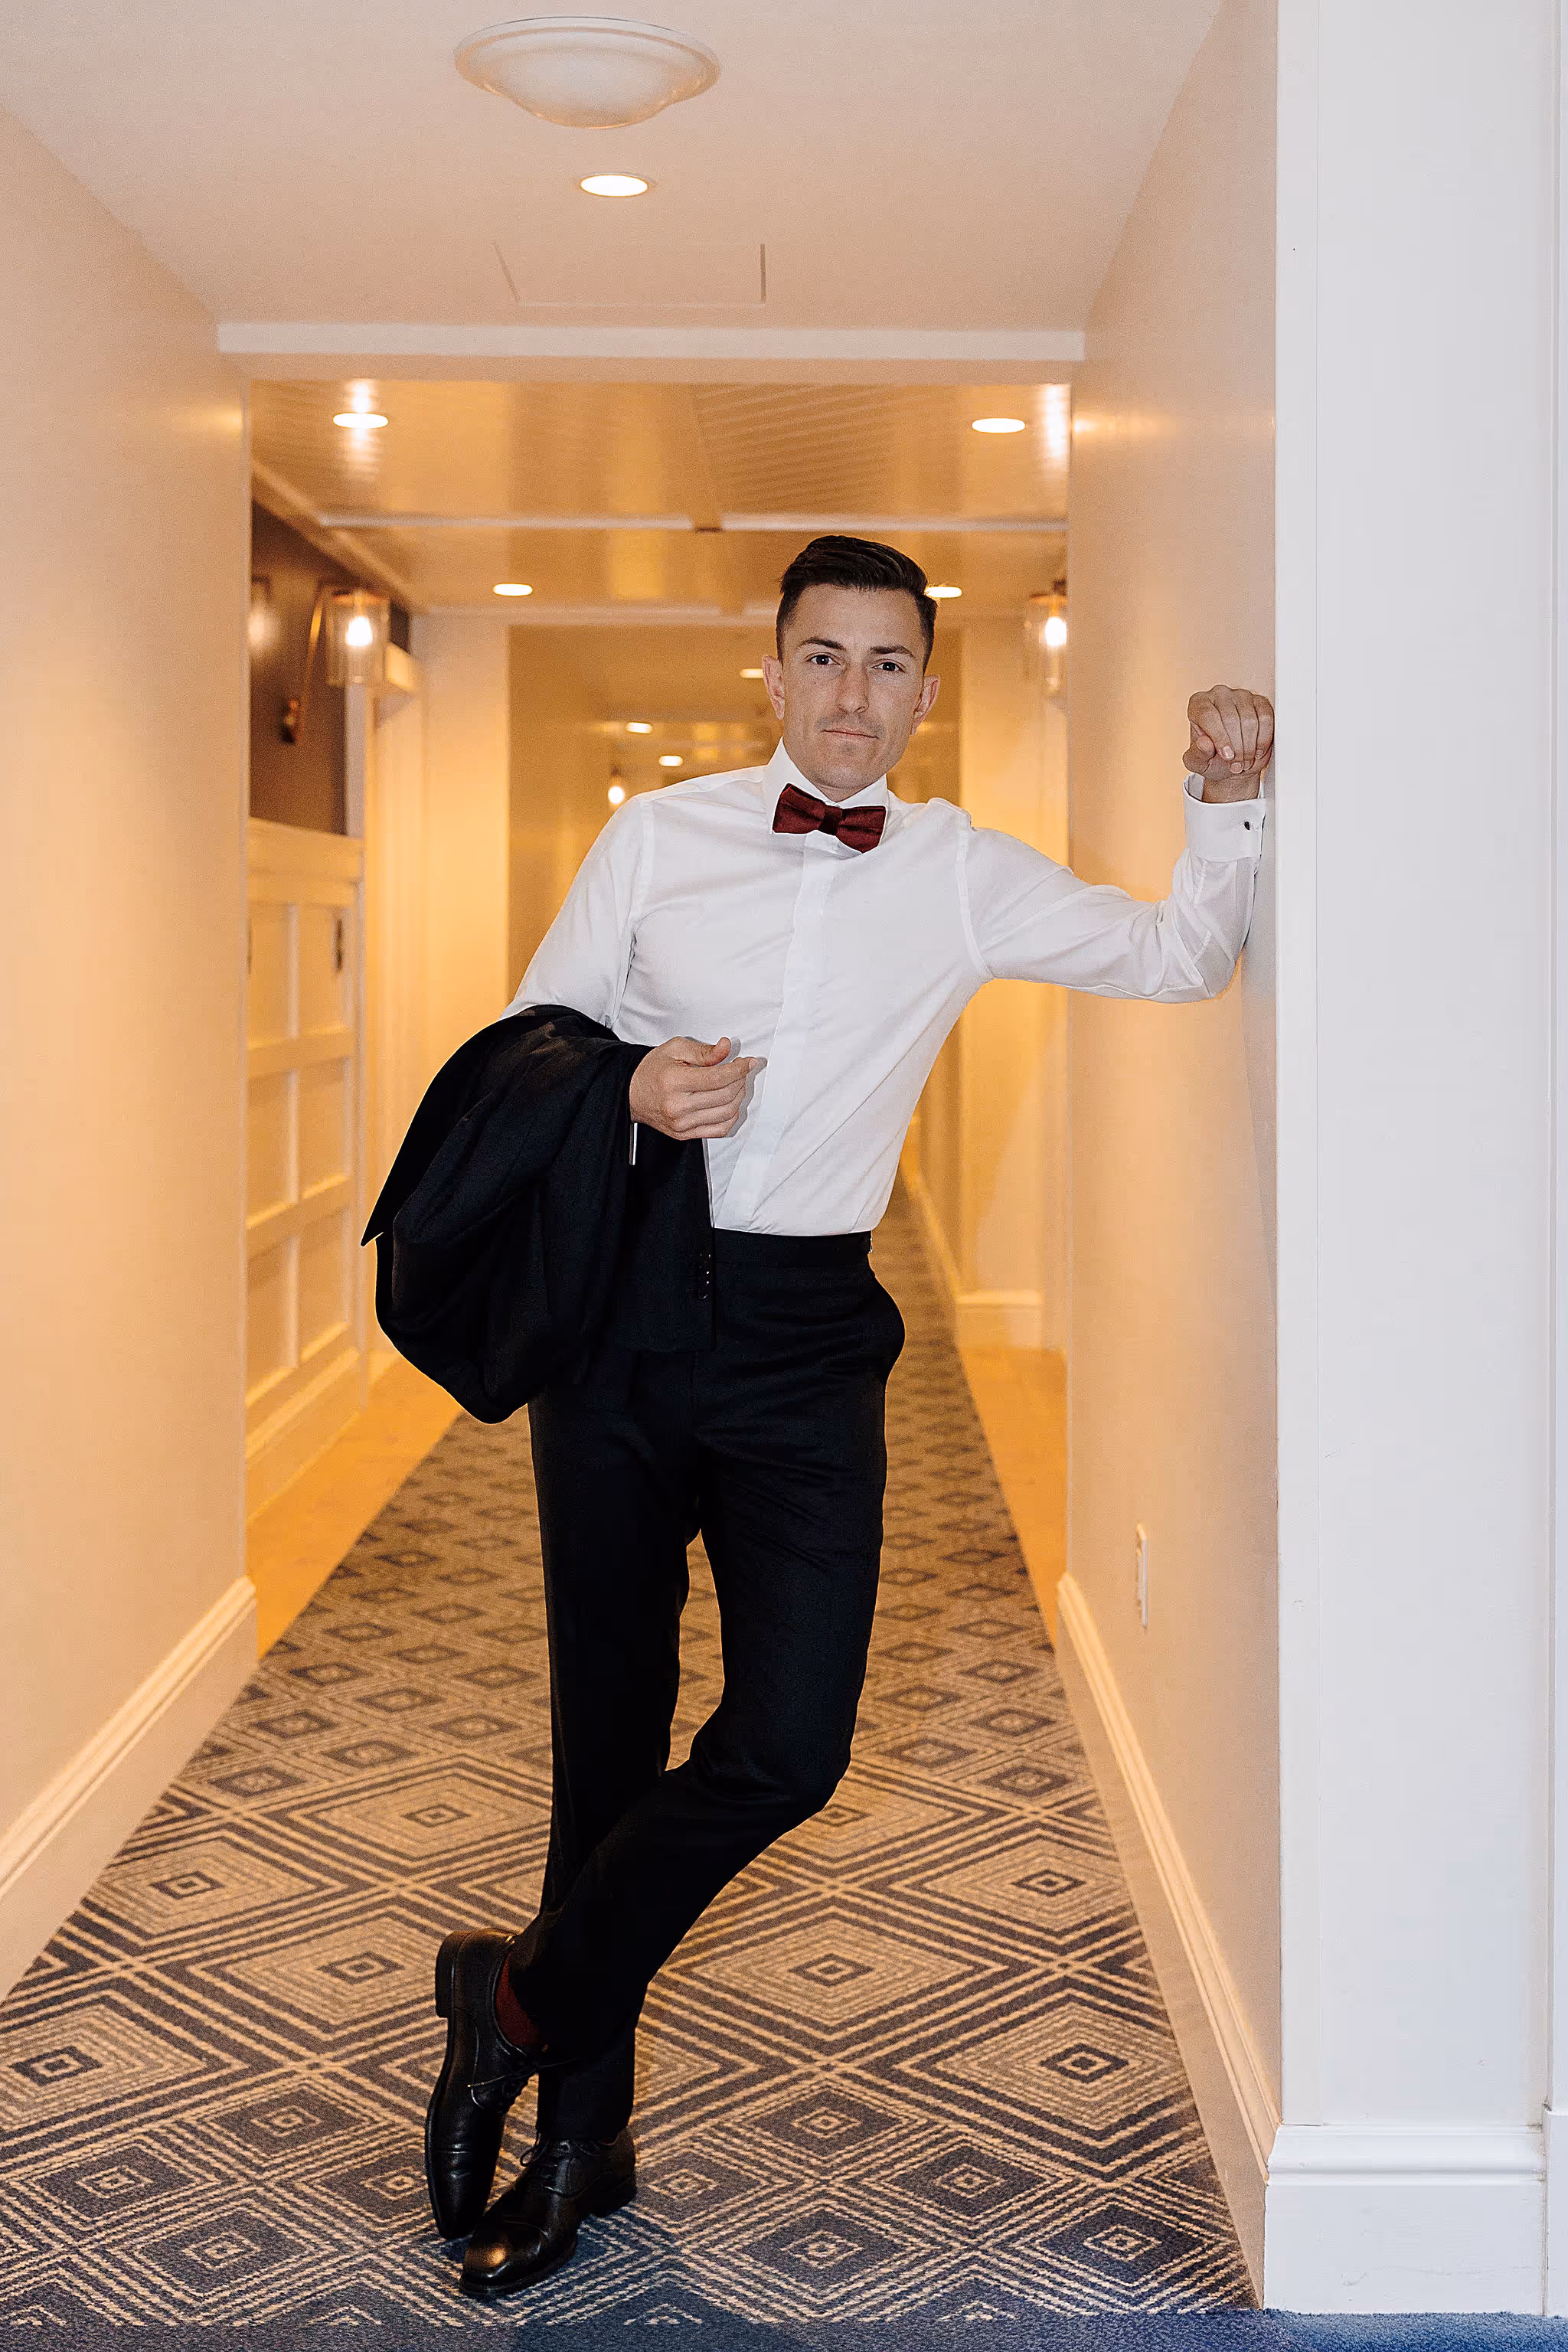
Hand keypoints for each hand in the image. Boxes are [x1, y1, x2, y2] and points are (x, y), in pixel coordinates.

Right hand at [629, 1035, 764, 1141]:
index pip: (717, 1078)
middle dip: (740, 1080)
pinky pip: (720, 1129)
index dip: (739, 1069)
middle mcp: (677, 1106)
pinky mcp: (685, 1134)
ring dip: (739, 1096)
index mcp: (673, 1081)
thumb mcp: (675, 1049)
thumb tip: (726, 1048)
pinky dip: (731, 1115)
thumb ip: (704, 1050)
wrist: (632, 1093)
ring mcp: (681, 1124)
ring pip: (726, 1113)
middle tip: (740, 1070)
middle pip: (725, 1095)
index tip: (748, 1062)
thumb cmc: (653, 1070)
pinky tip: (729, 1102)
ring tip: (735, 1083)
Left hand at [1185, 685, 1273, 801]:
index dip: (1219, 738)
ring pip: (1249, 719)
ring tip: (1245, 761)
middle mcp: (1219, 694)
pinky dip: (1264, 739)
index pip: (1208, 716)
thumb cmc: (1211, 758)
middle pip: (1231, 719)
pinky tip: (1258, 751)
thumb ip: (1197, 754)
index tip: (1227, 756)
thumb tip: (1204, 743)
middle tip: (1236, 765)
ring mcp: (1241, 695)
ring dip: (1250, 747)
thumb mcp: (1198, 762)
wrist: (1232, 760)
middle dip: (1236, 748)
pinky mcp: (1260, 701)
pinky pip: (1266, 718)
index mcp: (1198, 704)